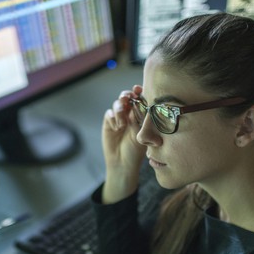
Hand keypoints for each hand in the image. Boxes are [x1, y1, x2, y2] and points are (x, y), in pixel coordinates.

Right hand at [101, 85, 146, 202]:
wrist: (122, 163)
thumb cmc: (136, 151)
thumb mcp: (142, 135)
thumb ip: (141, 121)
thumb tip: (145, 107)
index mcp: (140, 114)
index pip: (140, 98)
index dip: (138, 92)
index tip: (138, 89)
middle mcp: (129, 114)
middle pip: (126, 97)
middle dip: (126, 95)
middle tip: (127, 98)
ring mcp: (118, 118)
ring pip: (117, 104)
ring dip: (119, 110)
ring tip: (122, 124)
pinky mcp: (109, 123)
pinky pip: (108, 114)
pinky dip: (112, 118)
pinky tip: (116, 128)